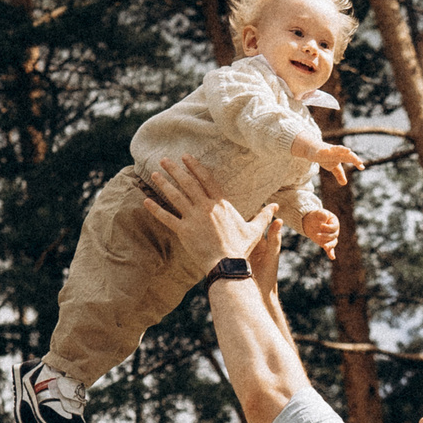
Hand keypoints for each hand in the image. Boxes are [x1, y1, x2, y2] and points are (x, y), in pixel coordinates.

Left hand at [143, 155, 274, 265]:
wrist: (228, 265)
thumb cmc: (241, 248)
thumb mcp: (254, 230)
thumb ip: (264, 216)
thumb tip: (276, 207)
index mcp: (221, 204)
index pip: (206, 179)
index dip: (195, 166)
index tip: (186, 157)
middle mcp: (206, 207)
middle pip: (188, 183)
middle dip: (175, 170)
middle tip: (165, 159)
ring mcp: (194, 218)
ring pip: (176, 196)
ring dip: (164, 184)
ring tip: (154, 173)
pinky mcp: (184, 231)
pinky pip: (167, 218)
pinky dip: (155, 209)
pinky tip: (145, 201)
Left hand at [298, 208, 340, 257]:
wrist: (310, 222)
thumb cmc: (316, 216)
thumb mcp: (318, 212)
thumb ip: (322, 213)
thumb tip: (325, 217)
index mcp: (334, 222)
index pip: (334, 227)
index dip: (328, 227)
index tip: (321, 226)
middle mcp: (334, 231)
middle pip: (333, 236)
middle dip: (326, 236)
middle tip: (317, 235)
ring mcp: (330, 238)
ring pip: (333, 243)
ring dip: (329, 245)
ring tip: (325, 247)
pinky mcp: (325, 243)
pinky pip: (330, 250)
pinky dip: (331, 253)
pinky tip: (332, 257)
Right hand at [308, 142, 365, 181]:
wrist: (313, 150)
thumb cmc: (325, 157)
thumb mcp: (333, 167)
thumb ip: (339, 174)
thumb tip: (345, 183)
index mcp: (341, 156)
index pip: (351, 159)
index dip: (356, 162)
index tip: (362, 168)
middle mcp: (337, 152)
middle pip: (347, 154)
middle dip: (353, 157)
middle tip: (359, 162)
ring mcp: (329, 150)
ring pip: (337, 149)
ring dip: (342, 149)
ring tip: (348, 150)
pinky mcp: (320, 150)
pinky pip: (323, 150)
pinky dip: (325, 150)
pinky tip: (326, 150)